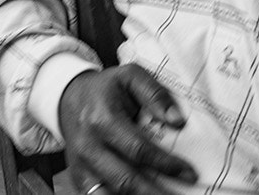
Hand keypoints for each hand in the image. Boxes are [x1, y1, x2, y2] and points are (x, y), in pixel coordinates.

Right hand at [60, 66, 196, 194]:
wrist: (69, 97)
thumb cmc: (106, 88)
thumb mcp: (130, 76)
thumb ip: (155, 94)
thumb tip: (177, 120)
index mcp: (103, 120)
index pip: (139, 150)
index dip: (166, 164)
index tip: (189, 174)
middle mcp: (89, 146)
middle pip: (125, 181)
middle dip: (155, 193)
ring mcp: (81, 166)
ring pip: (109, 194)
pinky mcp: (78, 178)